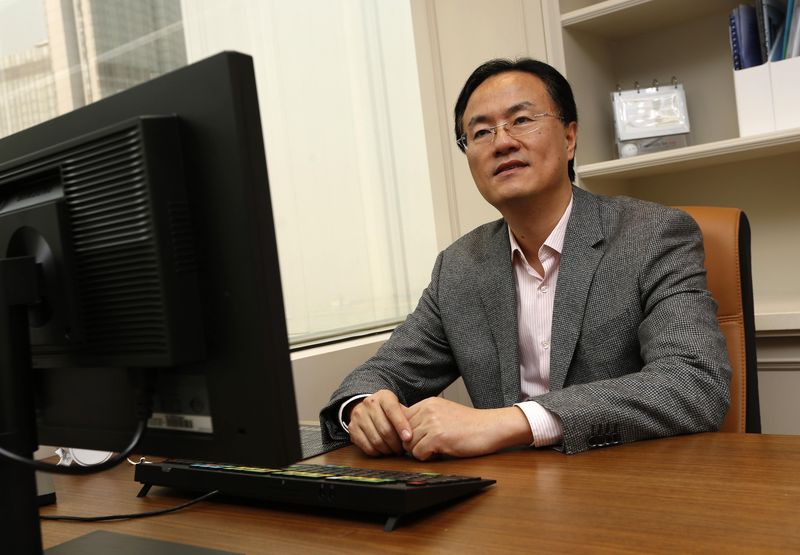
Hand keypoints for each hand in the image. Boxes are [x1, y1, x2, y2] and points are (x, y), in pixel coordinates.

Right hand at [347, 390, 412, 456]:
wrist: (367, 408)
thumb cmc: (388, 410)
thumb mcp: (398, 408)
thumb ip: (407, 418)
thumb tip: (418, 433)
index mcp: (384, 396)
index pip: (393, 411)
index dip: (402, 426)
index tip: (409, 438)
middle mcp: (369, 403)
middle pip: (385, 429)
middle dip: (396, 443)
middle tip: (402, 449)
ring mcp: (359, 415)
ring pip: (376, 440)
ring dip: (388, 450)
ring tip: (394, 450)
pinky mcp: (352, 428)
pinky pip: (366, 446)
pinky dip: (377, 453)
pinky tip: (383, 451)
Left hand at [403, 397, 531, 460]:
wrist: (491, 427)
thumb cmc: (470, 424)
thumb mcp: (443, 413)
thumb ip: (425, 417)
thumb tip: (404, 432)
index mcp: (428, 403)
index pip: (401, 419)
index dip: (406, 433)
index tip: (416, 440)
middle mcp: (428, 410)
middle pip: (403, 433)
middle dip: (413, 443)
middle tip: (427, 447)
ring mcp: (432, 423)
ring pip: (409, 444)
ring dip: (420, 451)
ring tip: (435, 449)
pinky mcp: (438, 437)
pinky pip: (418, 453)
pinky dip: (426, 457)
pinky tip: (439, 453)